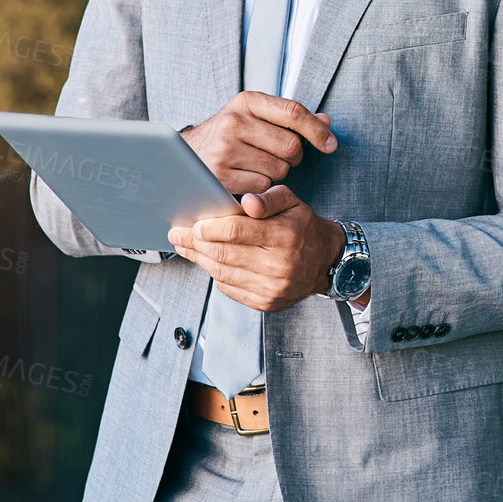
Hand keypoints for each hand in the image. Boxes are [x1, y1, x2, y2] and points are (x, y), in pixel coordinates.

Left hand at [168, 185, 345, 312]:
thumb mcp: (292, 202)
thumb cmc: (303, 227)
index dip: (209, 228)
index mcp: (285, 236)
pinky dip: (214, 274)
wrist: (325, 262)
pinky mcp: (266, 303)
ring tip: (185, 247)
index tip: (193, 224)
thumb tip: (246, 203)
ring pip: (222, 273)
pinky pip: (230, 289)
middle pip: (223, 254)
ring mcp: (272, 288)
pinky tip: (207, 262)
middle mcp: (279, 266)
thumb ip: (268, 198)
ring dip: (199, 259)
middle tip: (177, 234)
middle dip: (195, 243)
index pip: (236, 231)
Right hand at [179, 92, 336, 194]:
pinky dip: (261, 185)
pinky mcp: (221, 176)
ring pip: (279, 169)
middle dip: (292, 156)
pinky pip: (262, 185)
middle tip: (276, 155)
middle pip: (292, 146)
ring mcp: (225, 149)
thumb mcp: (255, 116)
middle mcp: (234, 122)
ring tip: (256, 164)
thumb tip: (327, 122)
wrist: (183, 155)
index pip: (293, 112)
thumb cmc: (228, 135)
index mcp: (246, 101)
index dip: (318, 131)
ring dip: (276, 172)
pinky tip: (246, 177)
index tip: (331, 145)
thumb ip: (291, 118)